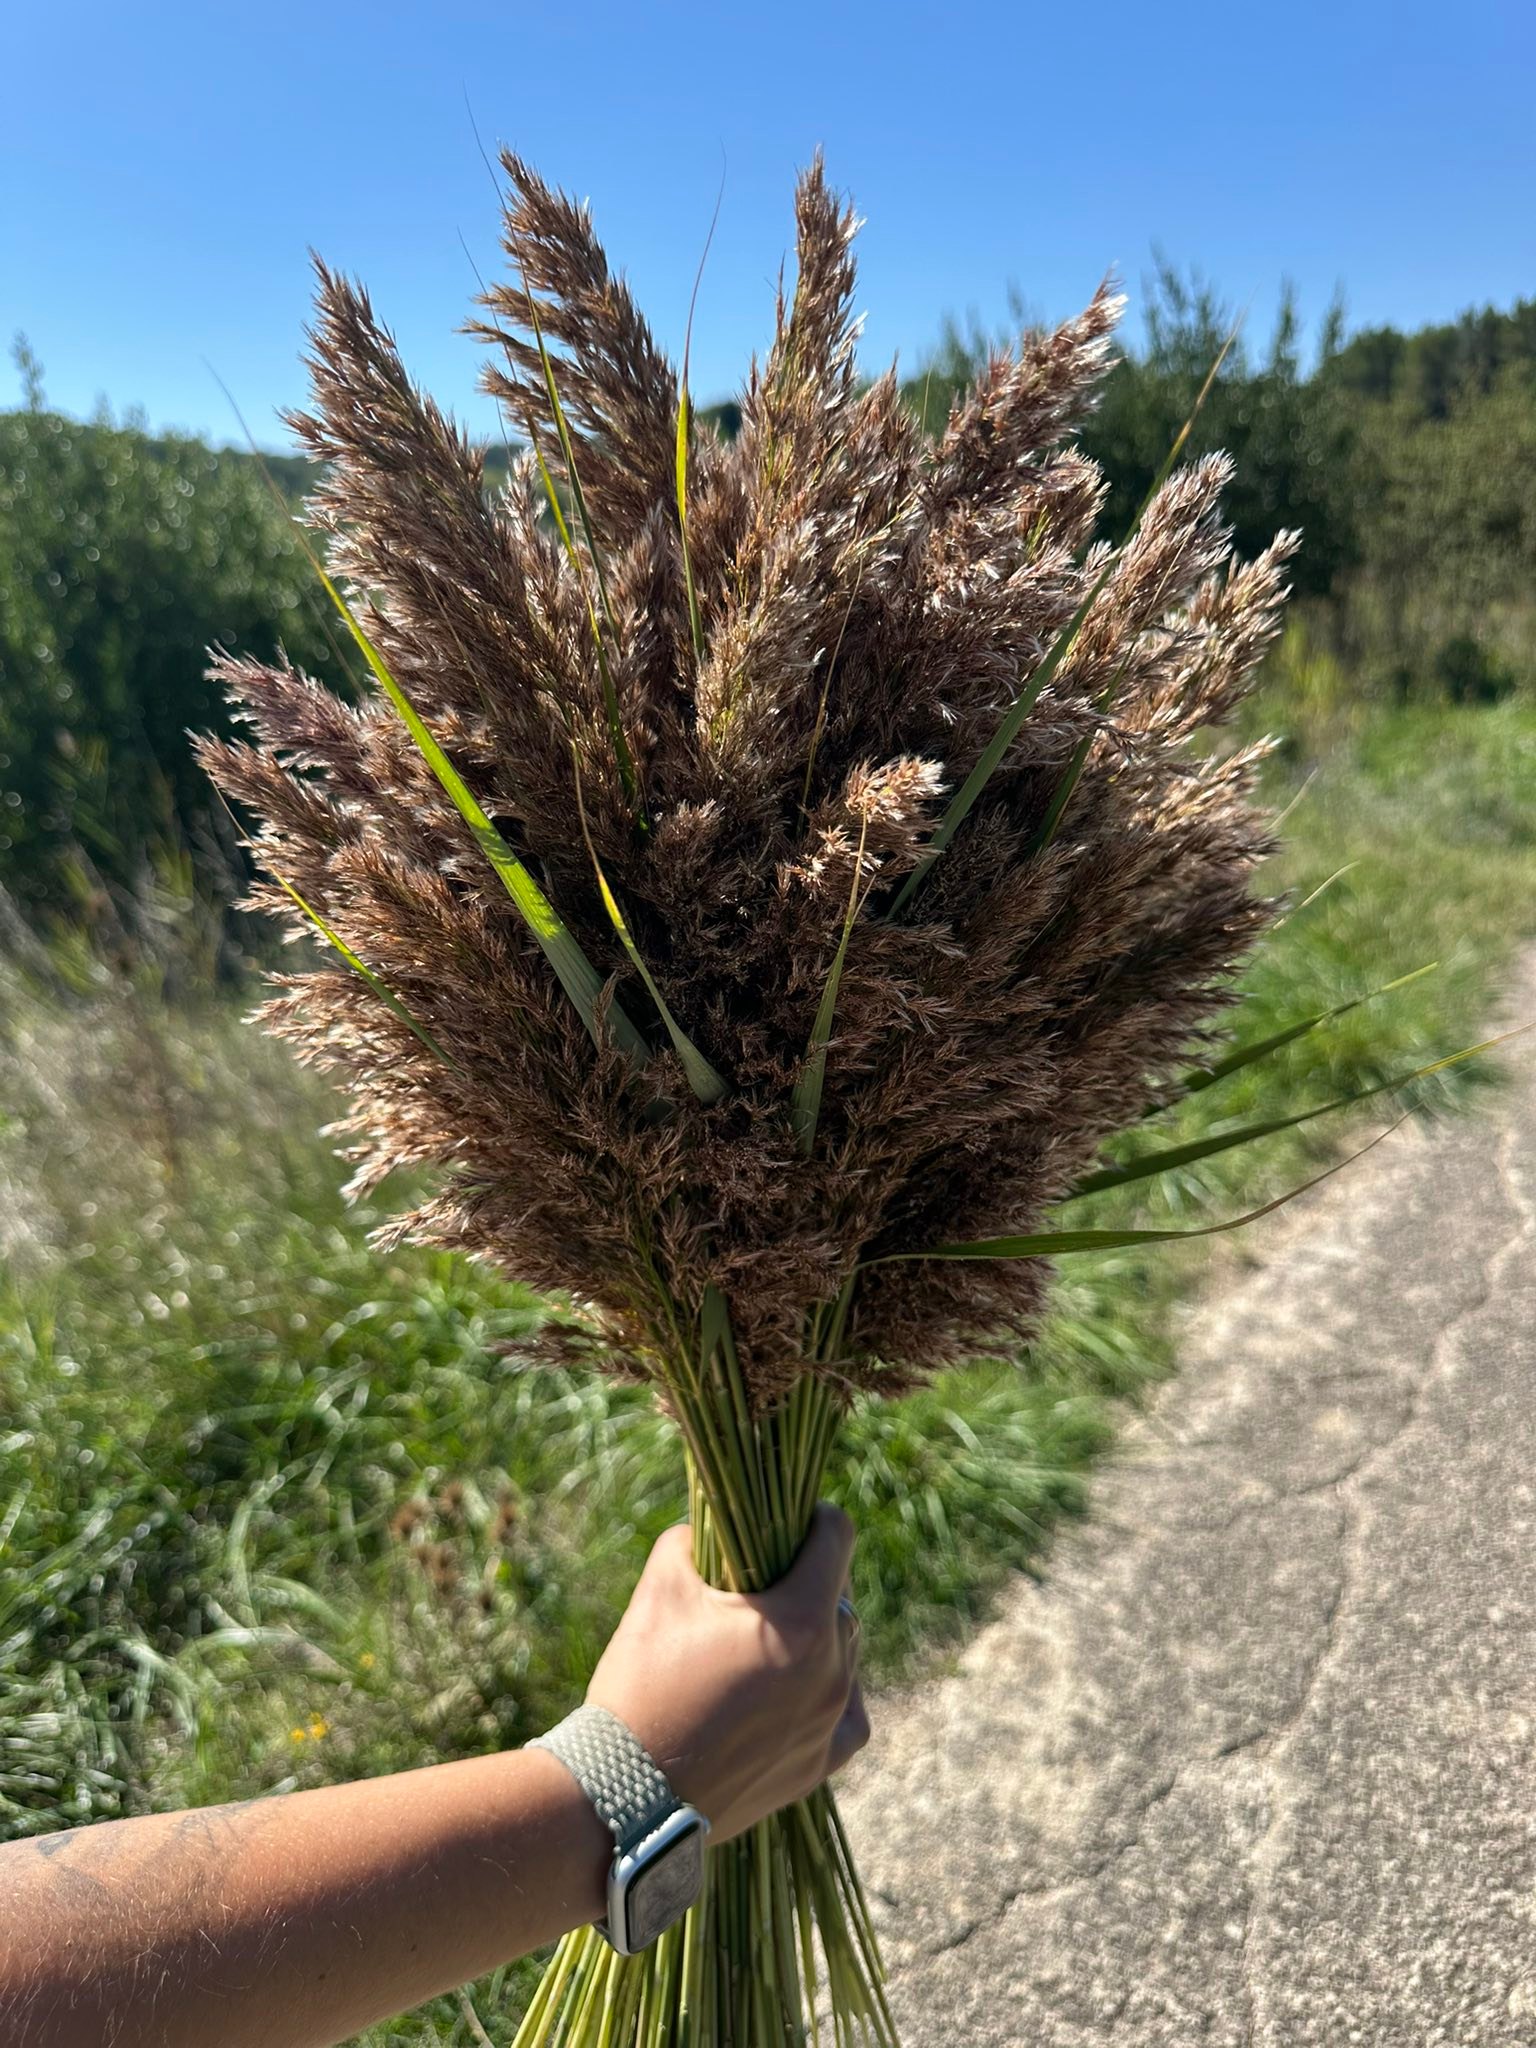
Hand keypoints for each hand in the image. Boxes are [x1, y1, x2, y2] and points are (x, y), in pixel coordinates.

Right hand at [584, 1503, 868, 1841]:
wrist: (626, 1798)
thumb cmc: (642, 1684)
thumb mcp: (660, 1588)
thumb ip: (691, 1541)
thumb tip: (707, 1529)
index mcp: (800, 1620)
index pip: (838, 1539)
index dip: (817, 1519)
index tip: (796, 1521)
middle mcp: (830, 1670)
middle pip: (841, 1598)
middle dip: (810, 1580)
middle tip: (767, 1583)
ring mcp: (829, 1722)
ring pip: (846, 1655)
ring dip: (820, 1636)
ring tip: (771, 1638)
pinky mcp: (817, 1766)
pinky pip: (847, 1714)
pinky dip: (831, 1693)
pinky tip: (799, 1688)